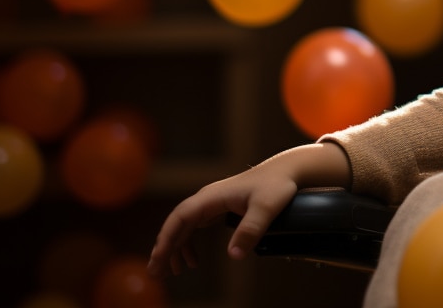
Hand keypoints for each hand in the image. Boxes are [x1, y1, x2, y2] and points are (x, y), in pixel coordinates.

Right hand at [147, 141, 350, 276]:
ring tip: (171, 271)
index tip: (159, 258)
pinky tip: (192, 260)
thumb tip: (233, 256)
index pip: (181, 217)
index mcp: (212, 196)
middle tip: (156, 272)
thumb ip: (251, 230)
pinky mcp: (218, 208)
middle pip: (177, 223)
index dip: (167, 238)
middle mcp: (207, 198)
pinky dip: (188, 244)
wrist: (286, 171)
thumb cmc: (277, 185)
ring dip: (174, 248)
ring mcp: (211, 203)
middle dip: (164, 247)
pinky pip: (195, 227)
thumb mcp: (266, 208)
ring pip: (184, 226)